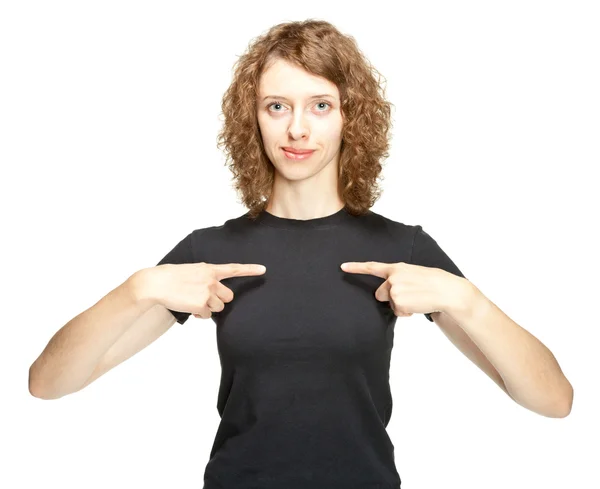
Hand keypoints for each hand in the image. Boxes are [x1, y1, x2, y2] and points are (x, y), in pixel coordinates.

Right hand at [147, 262, 266, 318]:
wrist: (157, 283)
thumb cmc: (171, 276)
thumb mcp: (192, 270)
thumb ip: (206, 276)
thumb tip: (212, 289)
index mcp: (210, 269)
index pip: (234, 269)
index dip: (250, 270)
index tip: (263, 270)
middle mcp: (212, 281)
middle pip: (228, 297)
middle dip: (219, 301)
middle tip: (206, 299)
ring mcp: (207, 293)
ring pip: (218, 308)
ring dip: (208, 308)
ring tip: (193, 302)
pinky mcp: (201, 305)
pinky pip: (206, 316)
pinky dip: (199, 314)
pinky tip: (189, 307)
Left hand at [340, 261, 453, 316]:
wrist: (445, 290)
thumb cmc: (431, 282)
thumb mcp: (413, 273)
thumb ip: (398, 277)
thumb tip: (388, 291)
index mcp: (396, 268)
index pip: (373, 267)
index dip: (356, 267)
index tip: (342, 267)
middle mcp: (392, 277)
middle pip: (380, 293)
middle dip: (390, 298)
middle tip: (409, 295)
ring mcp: (394, 290)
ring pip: (389, 303)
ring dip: (401, 305)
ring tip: (416, 299)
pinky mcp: (398, 302)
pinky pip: (397, 311)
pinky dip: (406, 312)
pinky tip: (417, 305)